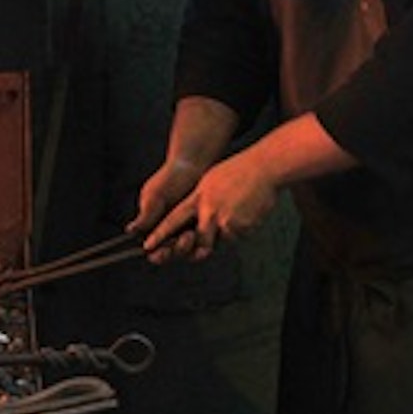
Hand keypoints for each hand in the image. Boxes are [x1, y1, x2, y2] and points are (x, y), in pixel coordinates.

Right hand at [127, 158, 203, 260]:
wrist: (194, 164)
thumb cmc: (170, 178)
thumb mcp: (156, 196)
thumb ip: (147, 215)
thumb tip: (130, 231)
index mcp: (156, 227)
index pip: (154, 247)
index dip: (156, 254)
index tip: (156, 254)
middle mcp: (172, 232)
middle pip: (172, 251)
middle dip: (173, 252)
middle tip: (178, 243)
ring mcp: (189, 229)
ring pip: (188, 249)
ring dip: (188, 247)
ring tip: (189, 234)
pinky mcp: (205, 226)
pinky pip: (205, 240)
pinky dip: (204, 241)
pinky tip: (203, 237)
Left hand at [143, 149, 278, 262]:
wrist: (264, 167)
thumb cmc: (239, 170)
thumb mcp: (211, 180)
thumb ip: (200, 200)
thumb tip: (195, 216)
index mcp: (199, 198)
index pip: (174, 220)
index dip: (160, 235)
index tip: (148, 247)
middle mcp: (209, 211)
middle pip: (198, 241)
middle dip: (199, 247)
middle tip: (204, 246)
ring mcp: (226, 220)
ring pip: (221, 240)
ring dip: (229, 232)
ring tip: (240, 211)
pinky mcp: (242, 228)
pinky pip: (238, 237)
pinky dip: (243, 228)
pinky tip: (249, 211)